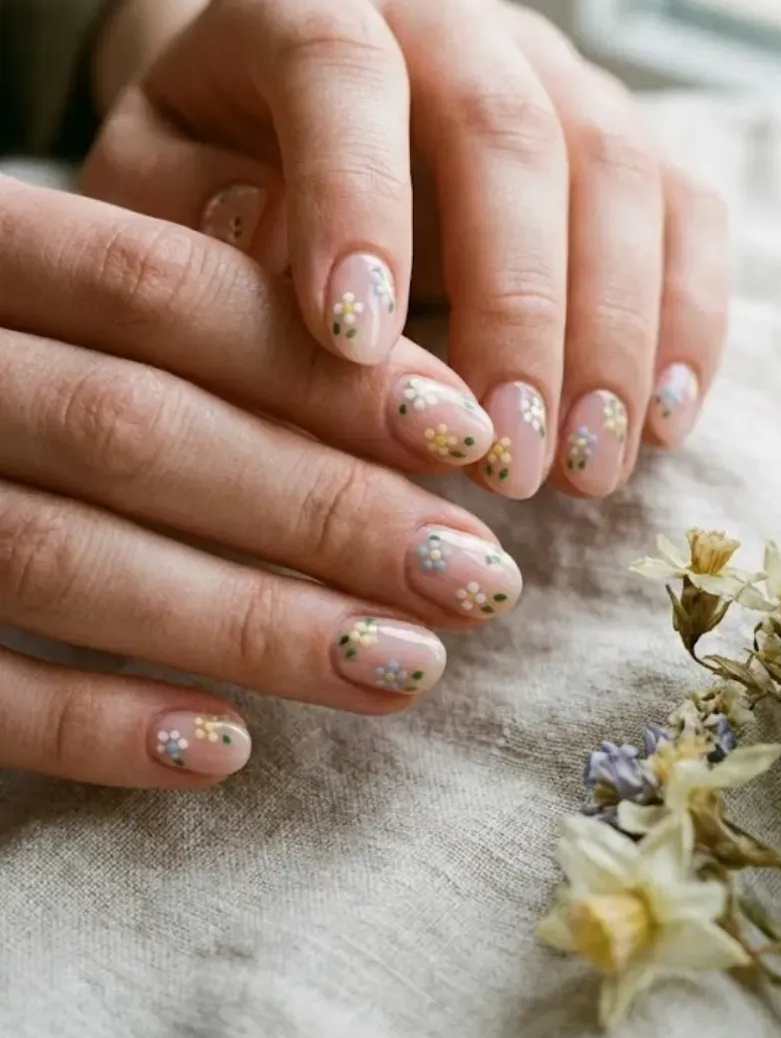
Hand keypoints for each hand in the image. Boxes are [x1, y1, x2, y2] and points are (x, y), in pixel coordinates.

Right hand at [0, 176, 521, 786]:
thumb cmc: (18, 380)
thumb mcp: (62, 312)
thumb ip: (187, 332)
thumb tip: (420, 408)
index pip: (157, 287)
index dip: (315, 364)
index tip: (466, 435)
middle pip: (132, 428)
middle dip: (322, 506)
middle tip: (476, 575)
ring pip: (61, 557)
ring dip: (251, 621)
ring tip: (406, 666)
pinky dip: (94, 724)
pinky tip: (226, 750)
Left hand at [82, 0, 728, 500]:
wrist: (272, 105)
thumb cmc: (202, 170)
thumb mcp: (149, 196)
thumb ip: (191, 229)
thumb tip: (301, 301)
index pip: (337, 71)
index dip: (356, 201)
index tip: (356, 346)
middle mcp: (439, 6)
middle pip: (510, 129)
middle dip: (518, 308)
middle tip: (508, 460)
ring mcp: (547, 60)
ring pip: (618, 167)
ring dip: (613, 334)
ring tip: (589, 472)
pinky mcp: (618, 126)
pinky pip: (685, 205)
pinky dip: (686, 316)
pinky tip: (664, 423)